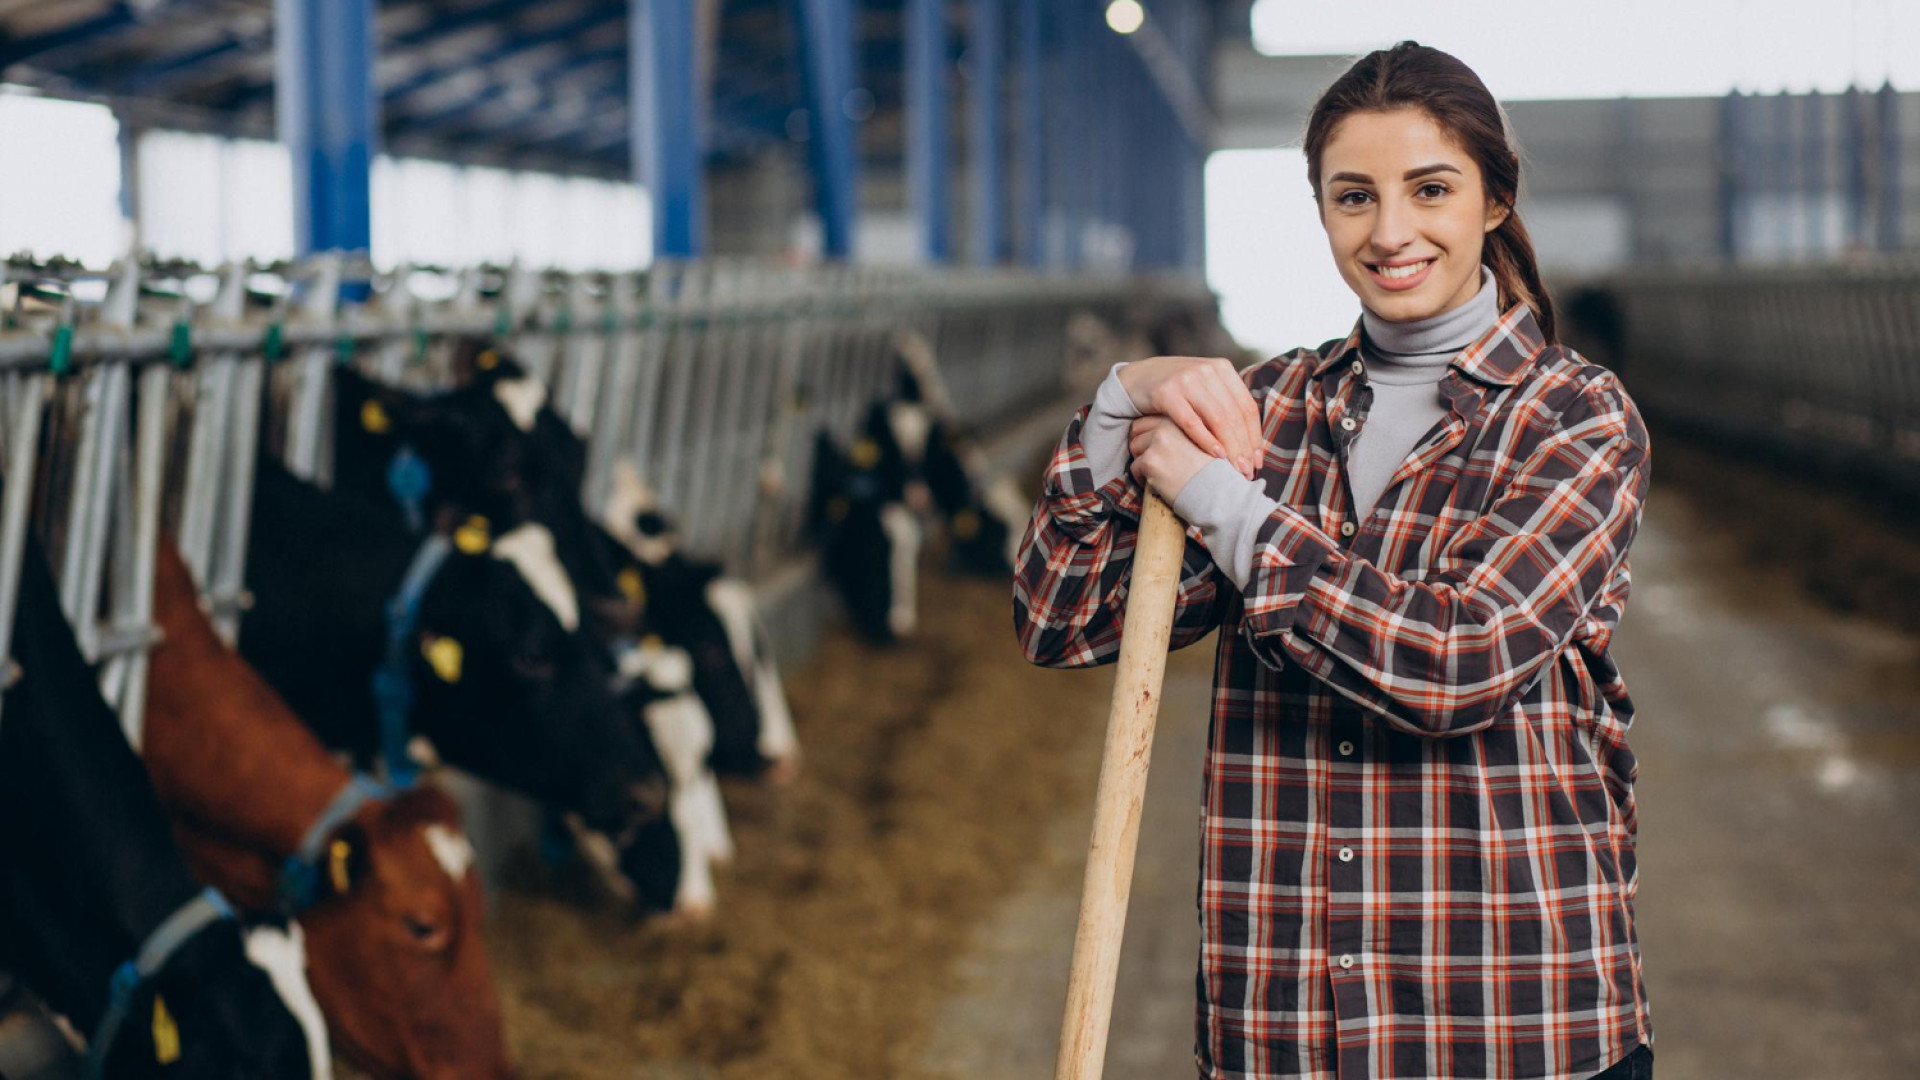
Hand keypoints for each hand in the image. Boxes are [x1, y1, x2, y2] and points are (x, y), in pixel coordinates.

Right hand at [1117, 356, 1260, 478]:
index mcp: (1222, 368)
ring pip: (1218, 418)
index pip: (1246, 406)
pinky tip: (1215, 455)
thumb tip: (1251, 438)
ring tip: (1235, 468)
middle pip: (1234, 415)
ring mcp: (1186, 379)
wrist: (1135, 379)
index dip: (1255, 436)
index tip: (1258, 460)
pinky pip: (1191, 421)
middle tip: (1247, 471)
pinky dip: (1205, 440)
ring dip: (1229, 447)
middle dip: (1244, 447)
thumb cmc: (1175, 390)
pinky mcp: (1166, 392)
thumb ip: (1225, 402)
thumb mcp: (1203, 387)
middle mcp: (1207, 371)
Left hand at [1128, 416, 1212, 500]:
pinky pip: (1135, 468)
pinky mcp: (1150, 462)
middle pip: (1136, 431)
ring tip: (1154, 473)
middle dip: (1140, 445)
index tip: (1153, 447)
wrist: (1218, 490)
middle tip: (1149, 460)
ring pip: (1134, 448)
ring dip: (1141, 461)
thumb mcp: (1203, 441)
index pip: (1148, 420)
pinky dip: (1141, 478)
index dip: (1147, 433)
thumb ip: (1184, 433)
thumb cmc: (1215, 470)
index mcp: (1178, 419)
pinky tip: (1155, 484)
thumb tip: (1163, 438)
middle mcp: (1165, 427)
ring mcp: (1157, 444)